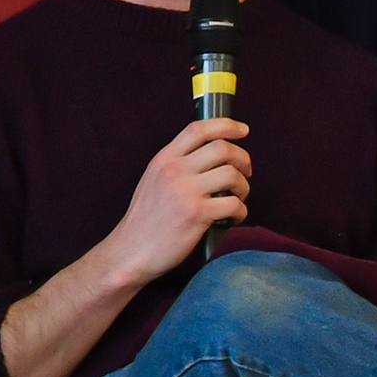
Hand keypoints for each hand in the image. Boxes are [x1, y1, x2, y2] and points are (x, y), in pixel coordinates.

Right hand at [100, 119, 249, 285]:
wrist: (130, 251)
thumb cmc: (146, 220)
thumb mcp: (155, 180)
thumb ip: (179, 165)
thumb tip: (215, 156)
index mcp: (164, 159)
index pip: (198, 129)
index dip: (226, 125)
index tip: (243, 130)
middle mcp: (174, 170)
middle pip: (223, 149)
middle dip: (243, 160)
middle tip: (245, 174)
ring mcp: (186, 191)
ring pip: (232, 175)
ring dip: (243, 187)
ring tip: (237, 199)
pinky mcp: (197, 214)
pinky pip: (234, 204)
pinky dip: (240, 212)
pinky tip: (232, 218)